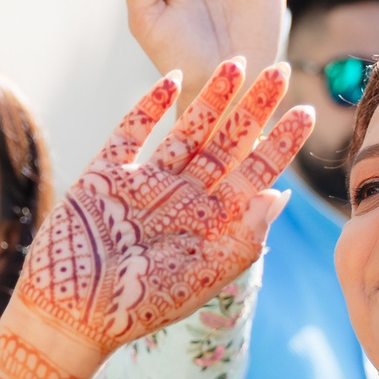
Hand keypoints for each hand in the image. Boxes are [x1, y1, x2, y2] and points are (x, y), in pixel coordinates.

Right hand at [8, 60, 312, 373]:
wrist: (71, 314)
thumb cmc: (140, 306)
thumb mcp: (201, 278)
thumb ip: (241, 239)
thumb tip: (280, 196)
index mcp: (210, 225)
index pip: (255, 175)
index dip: (280, 143)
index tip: (307, 111)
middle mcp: (182, 199)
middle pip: (226, 145)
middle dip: (253, 108)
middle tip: (280, 69)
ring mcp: (143, 184)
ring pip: (185, 132)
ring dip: (209, 99)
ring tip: (236, 64)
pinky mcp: (104, 176)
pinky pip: (129, 133)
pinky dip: (147, 107)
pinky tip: (170, 78)